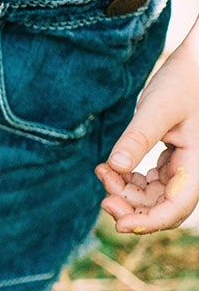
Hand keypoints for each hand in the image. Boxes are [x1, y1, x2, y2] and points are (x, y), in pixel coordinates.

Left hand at [97, 47, 198, 233]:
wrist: (195, 65)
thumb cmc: (183, 82)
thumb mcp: (157, 109)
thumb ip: (138, 137)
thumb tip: (116, 166)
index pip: (176, 208)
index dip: (148, 222)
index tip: (119, 224)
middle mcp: (194, 171)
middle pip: (163, 208)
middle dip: (132, 208)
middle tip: (103, 198)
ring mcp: (184, 166)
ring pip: (153, 197)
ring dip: (126, 193)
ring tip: (102, 171)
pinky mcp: (173, 159)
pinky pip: (150, 182)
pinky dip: (128, 180)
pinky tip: (108, 167)